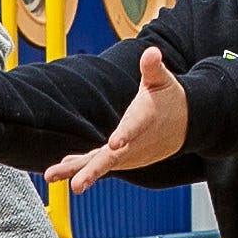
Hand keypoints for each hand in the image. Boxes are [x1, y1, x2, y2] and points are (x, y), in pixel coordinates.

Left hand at [46, 47, 189, 189]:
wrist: (185, 124)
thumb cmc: (169, 98)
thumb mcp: (163, 80)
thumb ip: (153, 67)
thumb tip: (152, 52)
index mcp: (145, 119)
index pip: (134, 127)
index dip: (124, 134)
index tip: (113, 144)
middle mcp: (136, 142)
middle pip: (112, 158)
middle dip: (93, 171)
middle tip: (76, 184)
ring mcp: (129, 153)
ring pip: (102, 164)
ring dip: (79, 171)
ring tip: (52, 175)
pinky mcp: (124, 157)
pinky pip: (100, 162)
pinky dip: (81, 164)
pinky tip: (63, 167)